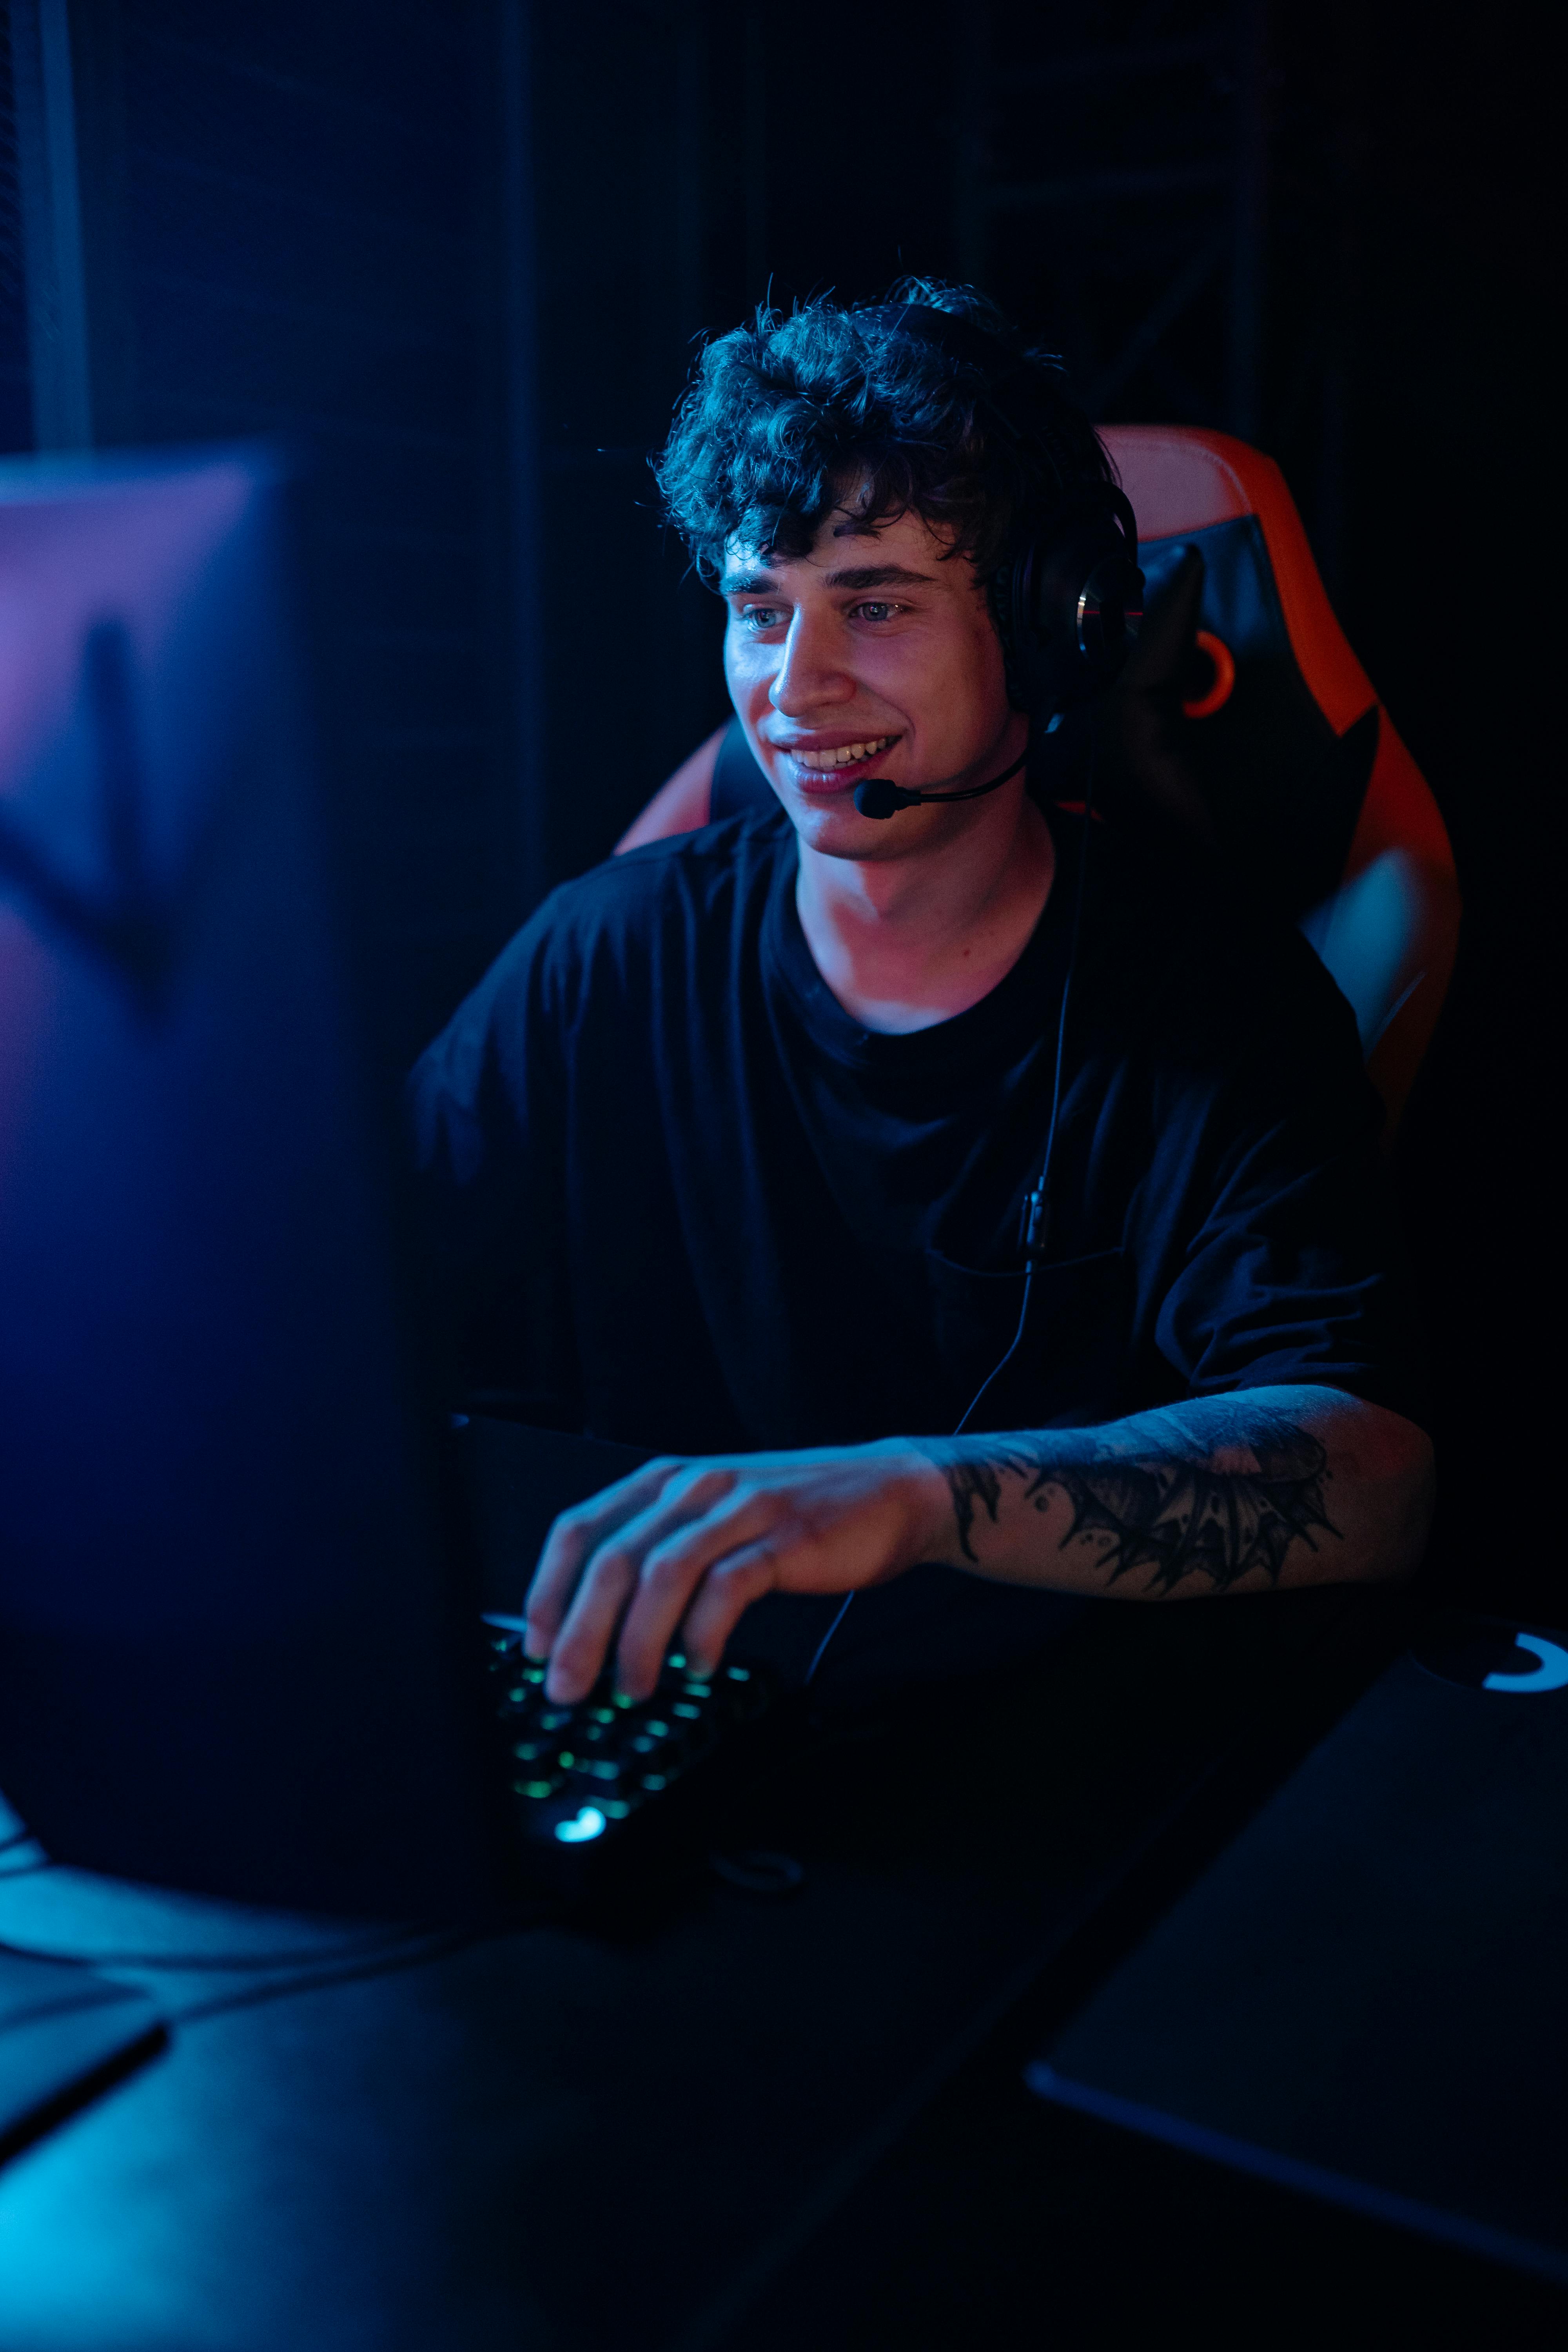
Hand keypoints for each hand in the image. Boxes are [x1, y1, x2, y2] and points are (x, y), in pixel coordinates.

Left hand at [523, 1441, 951, 1701]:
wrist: (893, 1492)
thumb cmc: (798, 1516)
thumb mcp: (715, 1520)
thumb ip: (661, 1555)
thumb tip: (600, 1623)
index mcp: (667, 1482)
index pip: (579, 1528)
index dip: (547, 1591)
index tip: (537, 1648)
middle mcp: (695, 1487)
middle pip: (612, 1558)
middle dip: (580, 1632)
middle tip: (567, 1688)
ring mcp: (740, 1508)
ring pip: (662, 1573)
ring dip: (636, 1641)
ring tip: (632, 1689)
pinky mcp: (783, 1536)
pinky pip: (728, 1587)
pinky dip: (703, 1634)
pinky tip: (696, 1666)